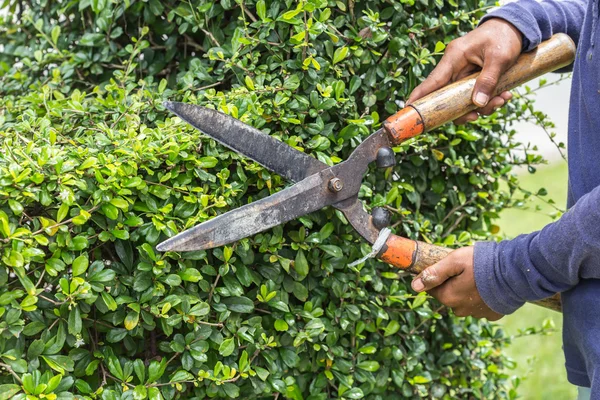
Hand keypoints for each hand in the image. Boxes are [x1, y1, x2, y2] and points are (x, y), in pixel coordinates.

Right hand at [407, 18, 522, 124]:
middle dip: (464, 110)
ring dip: (483, 107)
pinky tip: (505, 95)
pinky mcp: (473, 80)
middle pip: (449, 98)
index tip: (408, 108)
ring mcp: (464, 75)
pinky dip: (491, 100)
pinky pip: (476, 97)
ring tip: (502, 100)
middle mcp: (456, 68)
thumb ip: (488, 80)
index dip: (420, 96)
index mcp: (454, 58)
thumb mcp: (499, 58)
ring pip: (464, 101)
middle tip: (477, 116)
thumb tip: (478, 104)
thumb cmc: (503, 37)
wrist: (514, 29)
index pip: (432, 81)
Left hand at [410, 246, 502, 319]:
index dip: (437, 276)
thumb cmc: (483, 264)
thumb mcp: (454, 261)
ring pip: (464, 301)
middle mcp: (460, 310)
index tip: (447, 266)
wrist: (517, 273)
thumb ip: (434, 273)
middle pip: (448, 295)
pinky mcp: (493, 314)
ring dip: (467, 291)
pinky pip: (481, 305)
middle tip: (466, 269)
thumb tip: (414, 286)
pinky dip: (483, 297)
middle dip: (452, 283)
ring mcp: (478, 314)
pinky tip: (490, 286)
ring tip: (479, 276)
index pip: (433, 288)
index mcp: (449, 297)